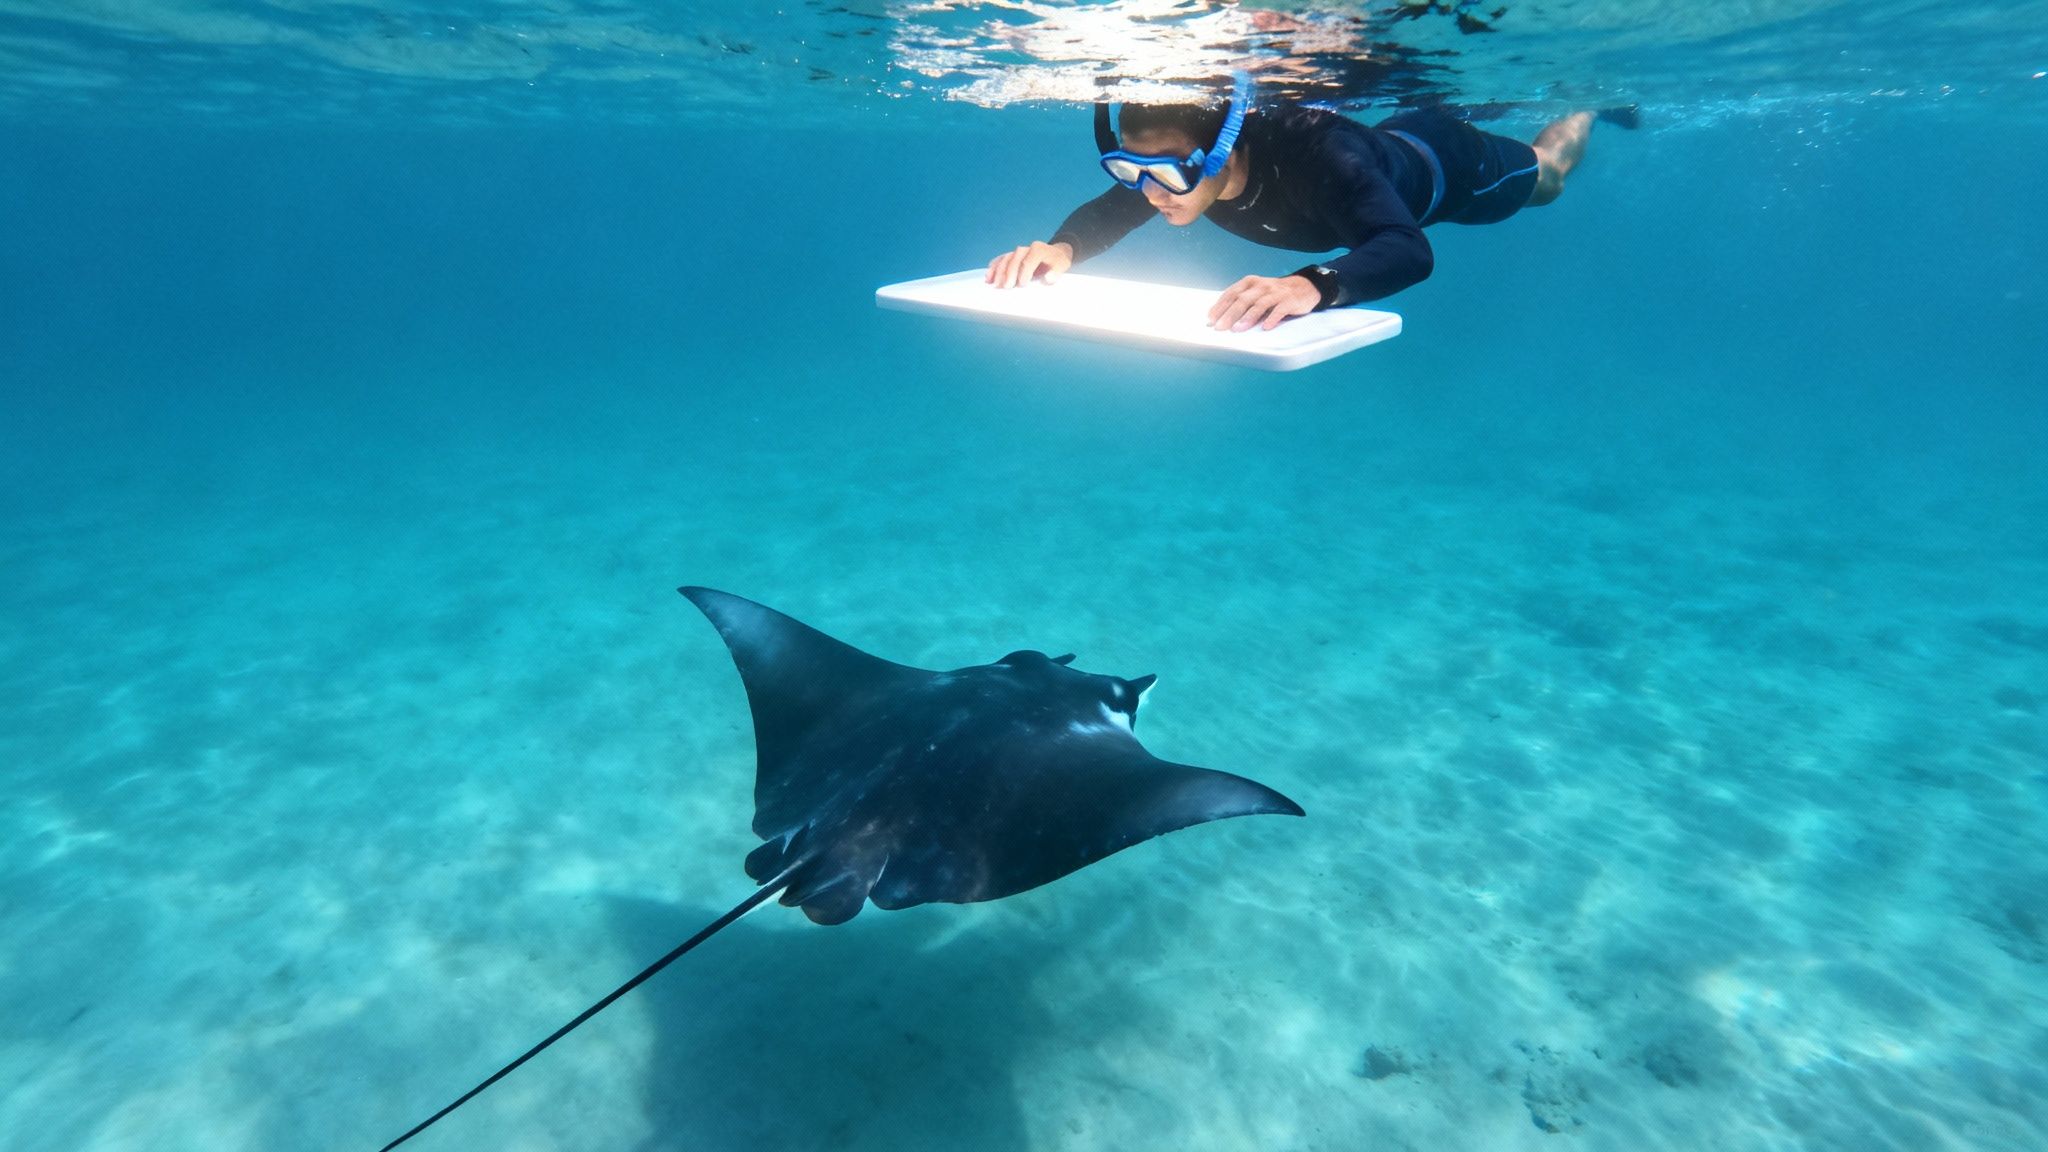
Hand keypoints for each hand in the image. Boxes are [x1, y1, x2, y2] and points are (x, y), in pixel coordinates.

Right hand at [986, 241, 1074, 288]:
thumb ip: (1056, 271)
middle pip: (1015, 259)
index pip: (1029, 260)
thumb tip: (1048, 278)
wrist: (1055, 253)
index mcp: (1039, 249)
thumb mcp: (1062, 265)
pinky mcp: (1012, 255)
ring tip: (994, 283)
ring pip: (1006, 259)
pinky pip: (1001, 259)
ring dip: (999, 271)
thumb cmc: (1057, 262)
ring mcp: (1018, 252)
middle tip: (1005, 287)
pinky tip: (989, 276)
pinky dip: (994, 267)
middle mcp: (1026, 248)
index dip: (1024, 272)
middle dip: (1009, 273)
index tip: (1022, 284)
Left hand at [1207, 274, 1321, 330]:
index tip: (1210, 320)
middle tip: (1220, 328)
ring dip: (1247, 318)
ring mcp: (1276, 292)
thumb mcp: (1256, 293)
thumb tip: (1219, 320)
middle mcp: (1261, 286)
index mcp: (1250, 282)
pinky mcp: (1289, 300)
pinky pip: (1279, 310)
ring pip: (1259, 304)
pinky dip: (1272, 318)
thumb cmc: (1274, 294)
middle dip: (1229, 314)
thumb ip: (1241, 302)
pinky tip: (1266, 327)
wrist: (1304, 287)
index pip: (1231, 294)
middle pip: (1243, 300)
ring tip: (1238, 329)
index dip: (1220, 306)